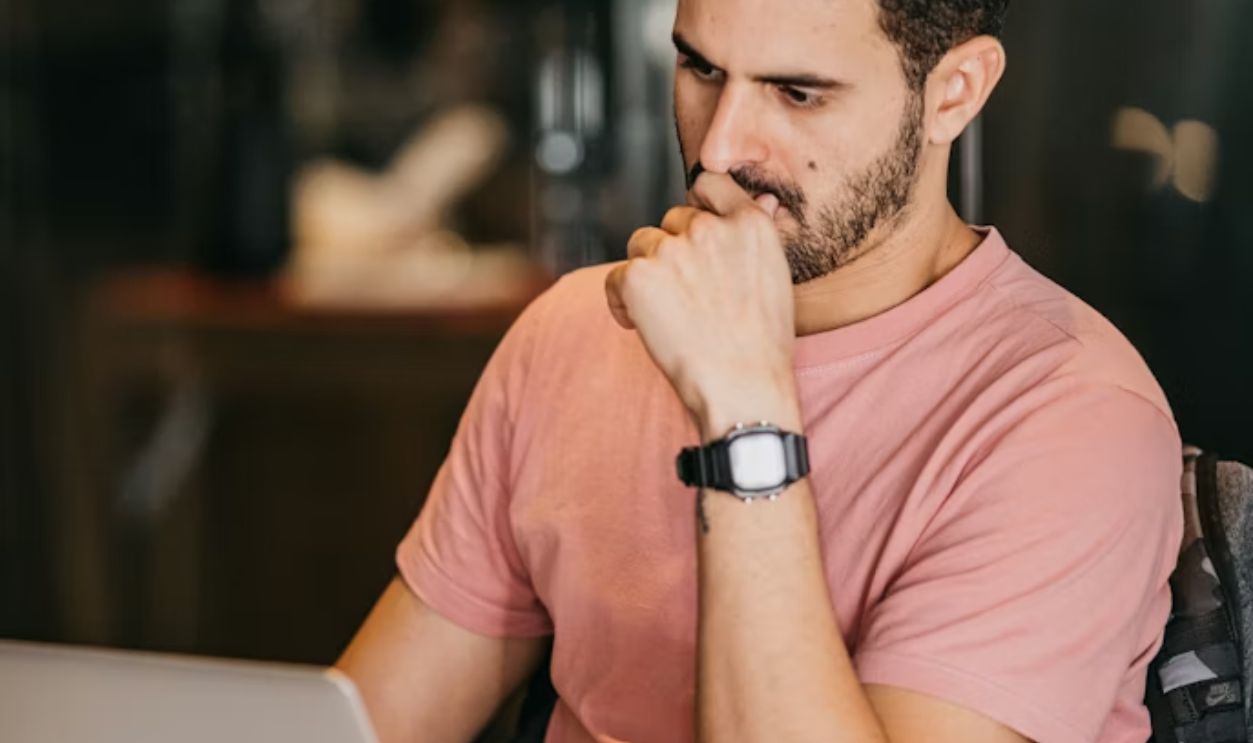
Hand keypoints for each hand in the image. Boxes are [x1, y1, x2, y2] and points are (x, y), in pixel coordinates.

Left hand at [605, 172, 801, 439]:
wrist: (742, 387)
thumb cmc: (762, 344)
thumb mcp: (775, 277)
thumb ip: (757, 234)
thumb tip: (761, 198)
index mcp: (750, 224)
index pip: (709, 184)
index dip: (698, 206)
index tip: (695, 235)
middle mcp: (710, 228)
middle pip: (671, 220)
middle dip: (674, 251)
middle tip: (688, 298)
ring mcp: (672, 250)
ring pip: (642, 245)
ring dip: (647, 273)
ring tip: (667, 315)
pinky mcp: (639, 276)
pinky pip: (615, 277)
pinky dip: (622, 301)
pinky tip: (641, 326)